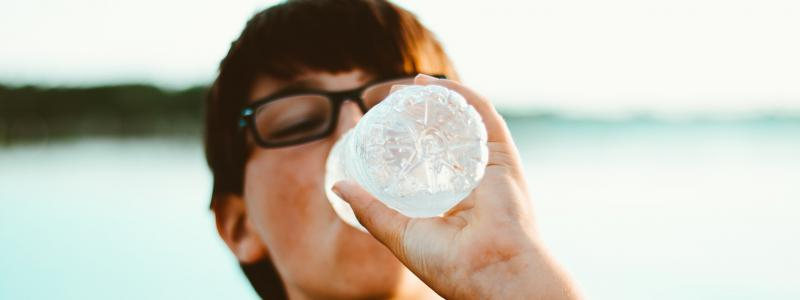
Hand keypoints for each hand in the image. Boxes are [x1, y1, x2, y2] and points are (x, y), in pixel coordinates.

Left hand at [332, 74, 580, 298]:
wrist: (489, 272)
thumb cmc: (449, 264)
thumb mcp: (398, 233)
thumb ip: (370, 209)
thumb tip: (338, 186)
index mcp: (456, 200)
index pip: (432, 159)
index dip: (410, 138)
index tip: (384, 123)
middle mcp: (475, 180)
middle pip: (448, 135)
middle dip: (422, 112)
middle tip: (393, 98)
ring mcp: (490, 166)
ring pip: (464, 120)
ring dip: (438, 98)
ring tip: (410, 84)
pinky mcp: (503, 155)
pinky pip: (482, 114)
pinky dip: (459, 94)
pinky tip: (434, 84)